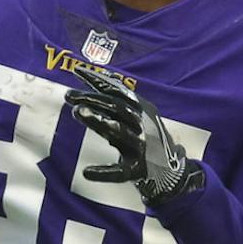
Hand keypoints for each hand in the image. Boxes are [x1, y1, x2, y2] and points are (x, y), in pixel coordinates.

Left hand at [65, 70, 203, 207]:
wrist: (172, 170)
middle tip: (70, 95)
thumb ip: (121, 99)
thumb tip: (104, 76)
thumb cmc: (148, 138)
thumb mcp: (139, 114)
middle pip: (117, 107)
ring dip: (99, 120)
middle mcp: (144, 125)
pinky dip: (103, 172)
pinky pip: (119, 171)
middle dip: (93, 99)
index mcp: (143, 110)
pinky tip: (86, 172)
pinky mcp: (138, 169)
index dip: (98, 80)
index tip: (77, 71)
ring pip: (119, 131)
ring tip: (77, 112)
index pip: (119, 91)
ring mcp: (142, 147)